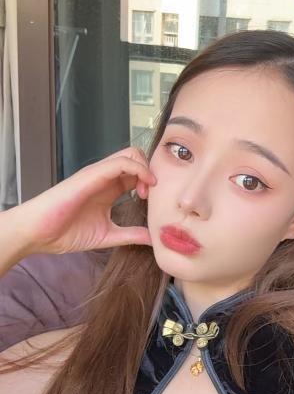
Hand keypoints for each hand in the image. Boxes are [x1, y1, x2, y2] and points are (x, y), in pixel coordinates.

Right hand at [11, 147, 156, 255]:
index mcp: (110, 189)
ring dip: (146, 169)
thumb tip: (153, 239)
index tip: (153, 203)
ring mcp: (99, 174)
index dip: (150, 183)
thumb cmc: (66, 232)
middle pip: (137, 158)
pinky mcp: (92, 174)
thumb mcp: (107, 235)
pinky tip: (143, 187)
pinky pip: (121, 162)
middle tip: (150, 196)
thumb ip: (130, 235)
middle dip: (151, 172)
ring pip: (131, 154)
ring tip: (147, 192)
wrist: (39, 232)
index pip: (137, 173)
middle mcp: (106, 177)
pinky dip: (138, 169)